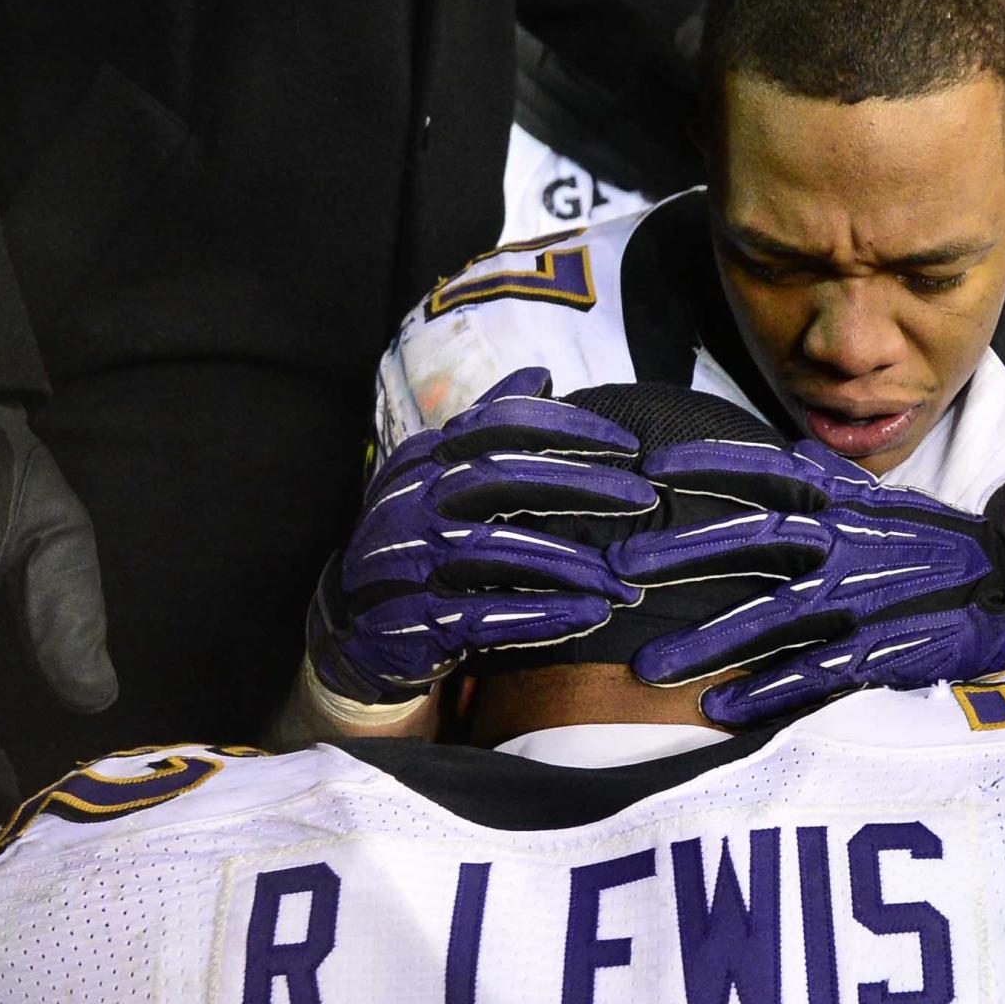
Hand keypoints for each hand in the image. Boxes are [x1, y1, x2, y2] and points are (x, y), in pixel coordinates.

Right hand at [306, 367, 656, 702]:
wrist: (358, 628)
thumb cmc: (416, 542)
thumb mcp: (436, 476)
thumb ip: (485, 427)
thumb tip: (539, 374)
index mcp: (424, 460)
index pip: (499, 424)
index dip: (567, 428)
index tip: (630, 444)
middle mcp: (414, 502)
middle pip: (502, 478)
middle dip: (581, 486)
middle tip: (646, 499)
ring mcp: (412, 562)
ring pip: (500, 550)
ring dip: (573, 564)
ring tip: (628, 577)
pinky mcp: (421, 622)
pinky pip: (489, 616)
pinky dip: (544, 615)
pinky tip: (592, 615)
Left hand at [616, 438, 1004, 724]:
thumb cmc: (940, 552)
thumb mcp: (887, 503)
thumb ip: (832, 484)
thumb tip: (780, 453)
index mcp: (851, 500)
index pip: (771, 466)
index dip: (710, 462)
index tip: (651, 464)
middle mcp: (854, 540)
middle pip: (757, 536)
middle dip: (684, 549)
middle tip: (621, 567)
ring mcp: (870, 597)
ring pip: (776, 613)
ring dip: (709, 639)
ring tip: (651, 665)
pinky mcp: (888, 650)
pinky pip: (817, 673)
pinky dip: (767, 692)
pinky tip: (720, 710)